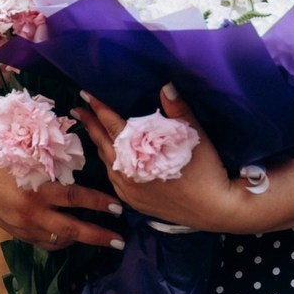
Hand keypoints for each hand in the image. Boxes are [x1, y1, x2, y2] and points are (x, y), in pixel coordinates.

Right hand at [0, 116, 122, 251]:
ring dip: (82, 241)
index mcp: (35, 187)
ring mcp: (24, 227)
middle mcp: (31, 212)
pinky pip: (45, 243)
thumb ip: (51, 153)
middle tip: (120, 240)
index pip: (76, 198)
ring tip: (102, 240)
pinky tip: (73, 238)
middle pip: (72, 228)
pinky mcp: (18, 234)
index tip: (118, 207)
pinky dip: (61, 241)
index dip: (99, 203)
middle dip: (98, 235)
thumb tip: (81, 132)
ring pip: (60, 240)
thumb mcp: (25, 151)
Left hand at [74, 85, 238, 230]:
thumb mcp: (194, 135)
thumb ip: (178, 110)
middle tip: (79, 109)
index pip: (113, 126)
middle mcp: (128, 173)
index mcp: (139, 154)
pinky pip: (115, 180)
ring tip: (92, 130)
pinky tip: (110, 158)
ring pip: (107, 164)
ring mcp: (129, 190)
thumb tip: (166, 85)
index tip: (87, 94)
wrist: (214, 208)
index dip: (100, 109)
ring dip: (99, 145)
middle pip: (104, 144)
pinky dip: (110, 165)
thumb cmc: (207, 169)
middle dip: (91, 125)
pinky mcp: (135, 202)